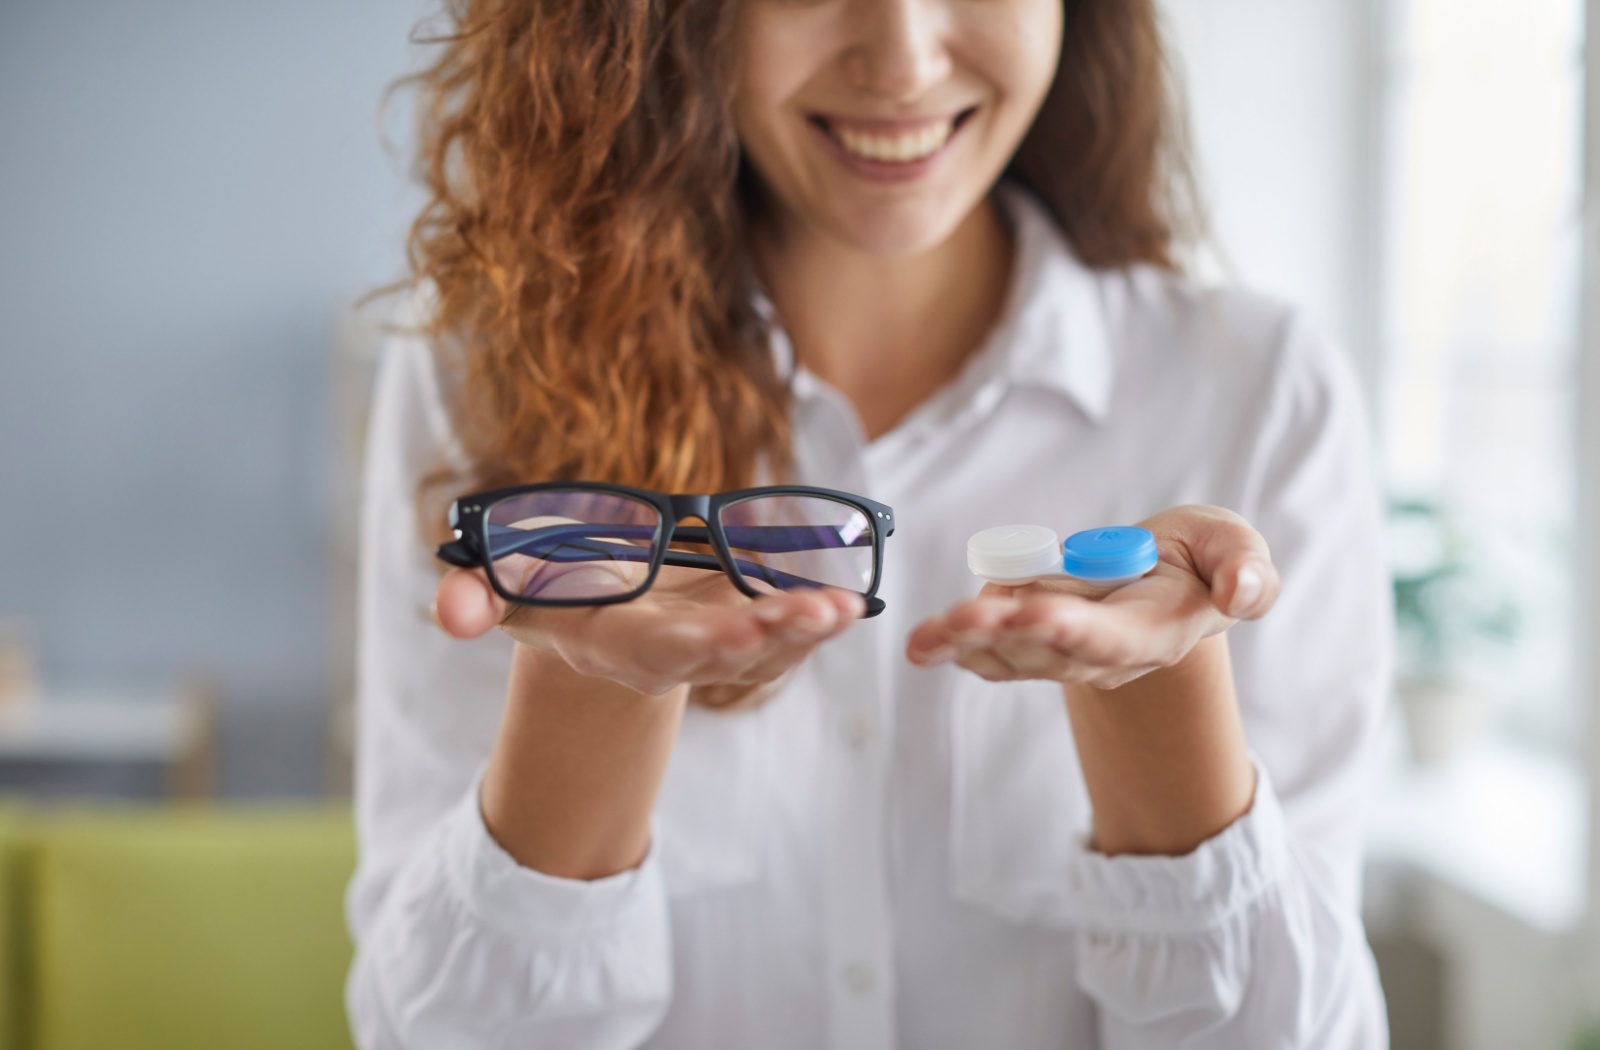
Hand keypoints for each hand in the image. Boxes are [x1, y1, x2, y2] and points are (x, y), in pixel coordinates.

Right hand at [434, 562, 864, 698]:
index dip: (697, 644)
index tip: (740, 630)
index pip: (657, 651)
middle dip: (770, 638)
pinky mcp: (747, 630)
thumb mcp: (507, 589)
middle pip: (725, 657)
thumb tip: (451, 614)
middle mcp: (671, 654)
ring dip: (808, 630)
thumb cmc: (550, 584)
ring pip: (770, 650)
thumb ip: (477, 598)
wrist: (598, 601)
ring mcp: (714, 647)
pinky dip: (821, 617)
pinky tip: (851, 601)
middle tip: (817, 615)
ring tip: (845, 608)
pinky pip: (790, 632)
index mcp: (614, 643)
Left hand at [905, 505, 1279, 689]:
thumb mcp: (1235, 547)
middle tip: (960, 620)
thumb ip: (1246, 571)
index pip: (1112, 638)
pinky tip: (924, 643)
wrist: (1170, 578)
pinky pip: (990, 653)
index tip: (1034, 614)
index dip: (1073, 629)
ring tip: (927, 635)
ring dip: (966, 644)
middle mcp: (1104, 655)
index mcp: (1155, 632)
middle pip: (1047, 652)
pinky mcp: (1033, 644)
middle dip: (1001, 635)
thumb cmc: (1203, 559)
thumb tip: (1239, 592)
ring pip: (1009, 655)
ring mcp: (1064, 654)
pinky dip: (954, 647)